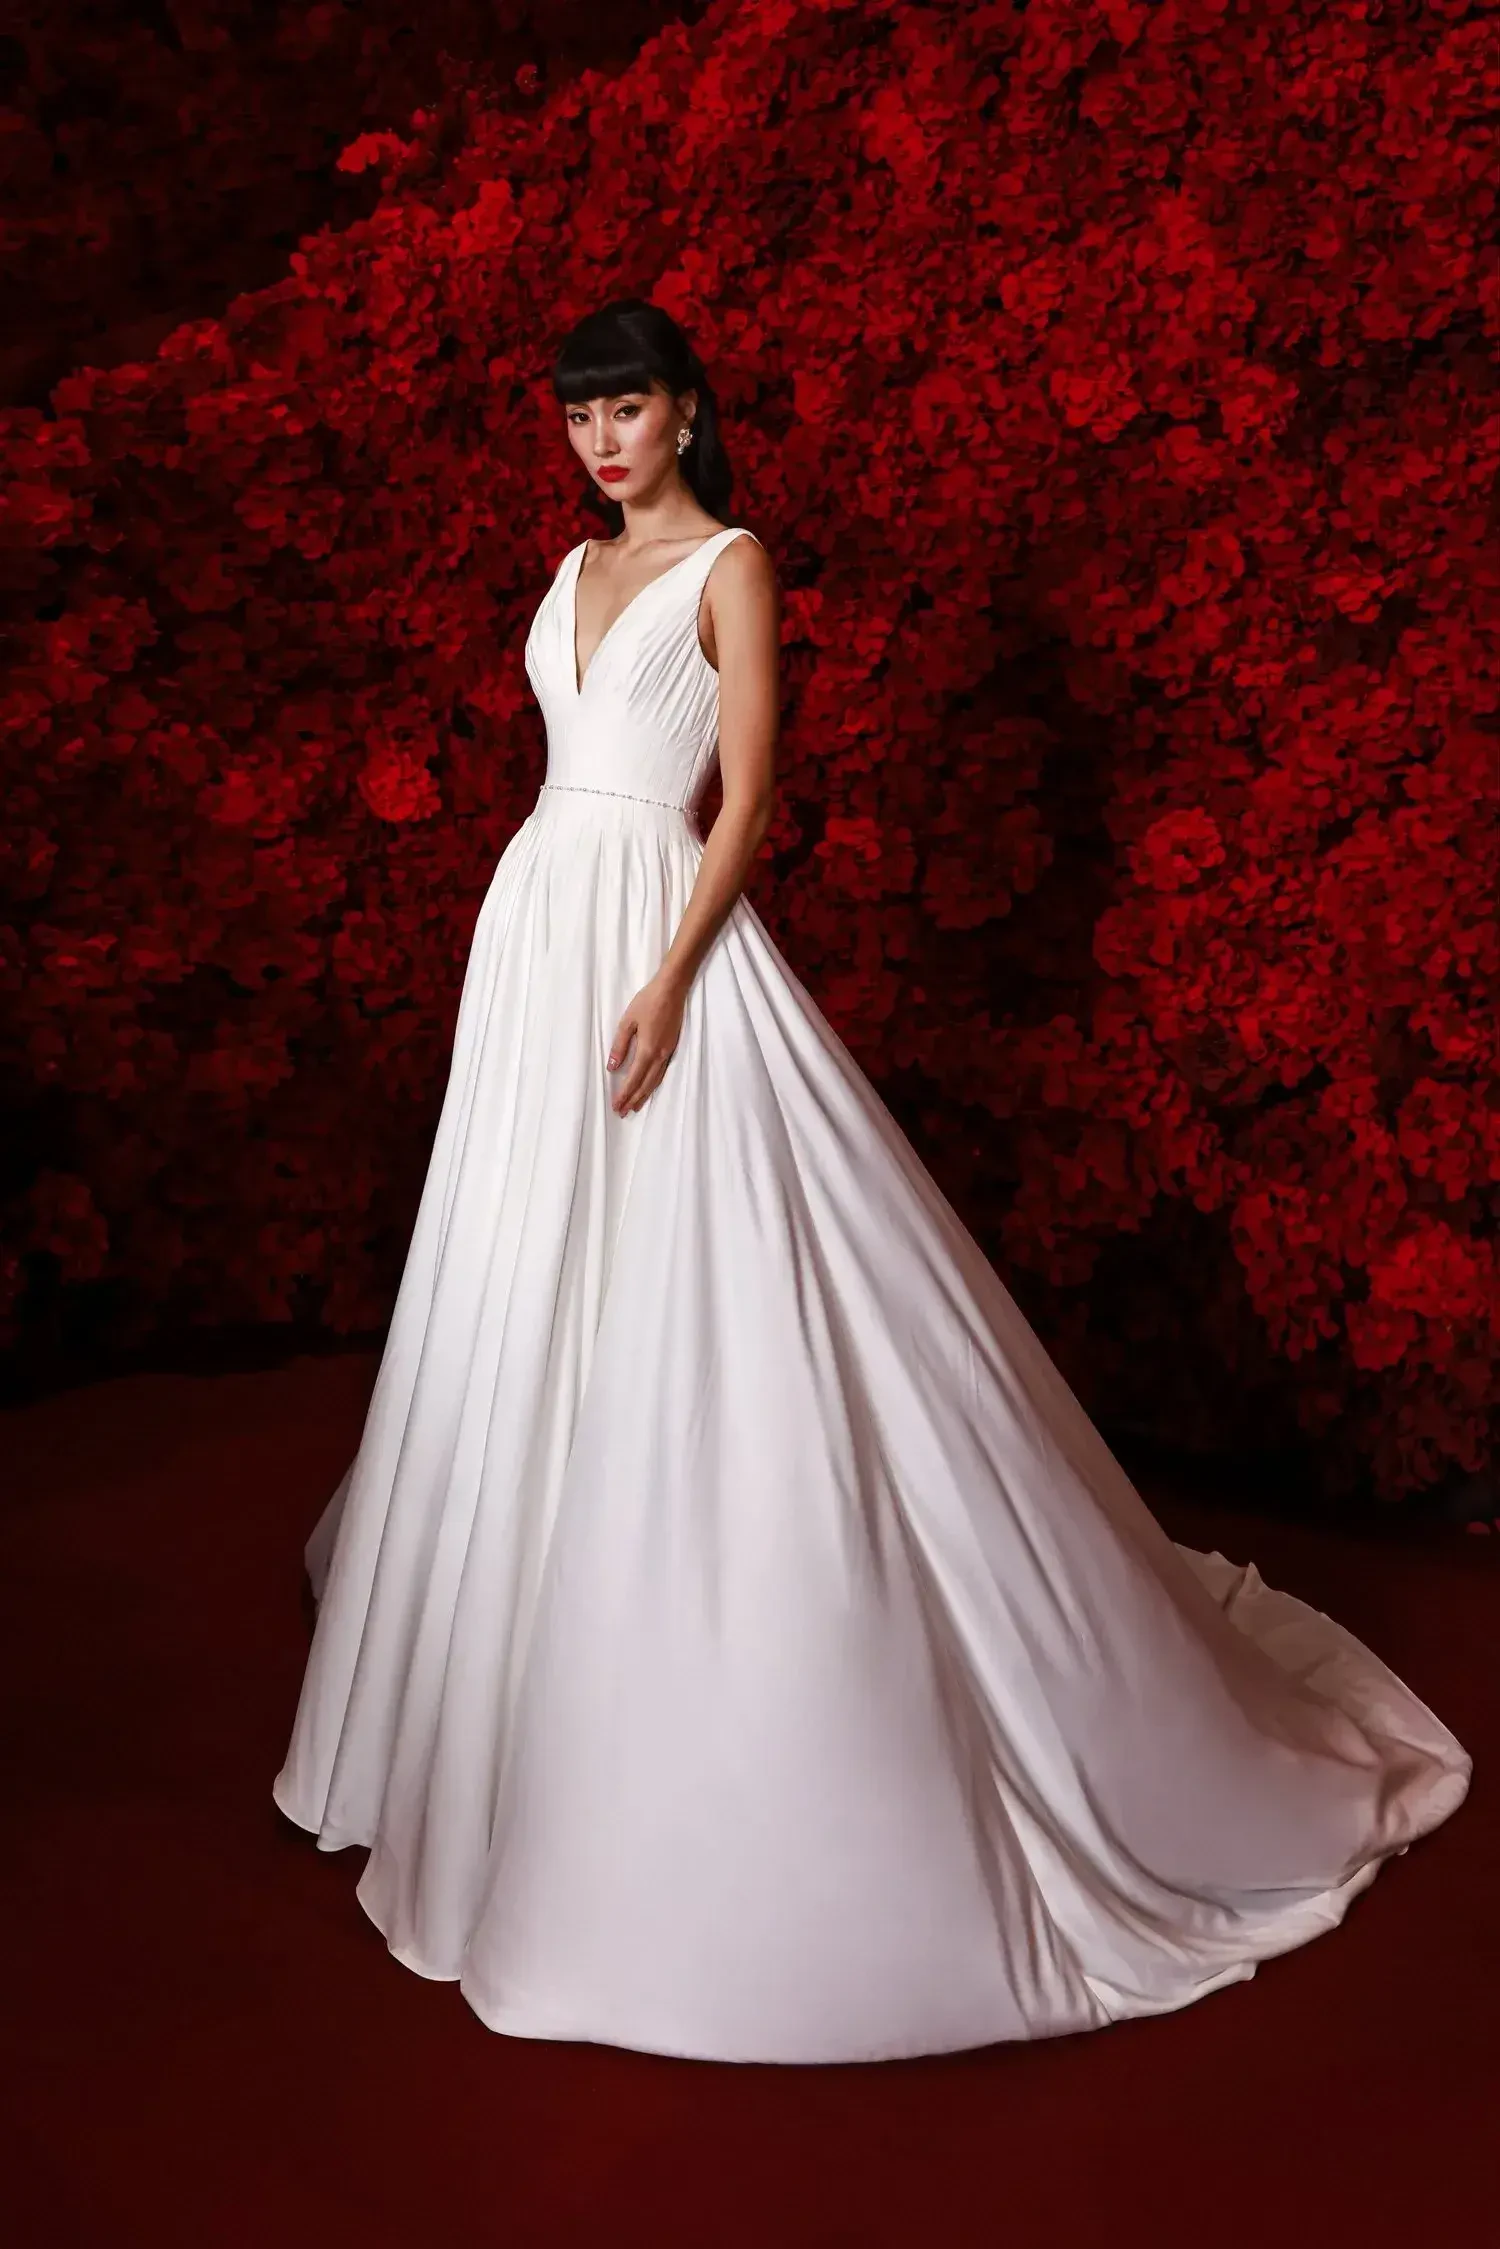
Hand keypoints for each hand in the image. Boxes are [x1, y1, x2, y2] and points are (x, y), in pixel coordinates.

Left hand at [607, 974, 685, 1114]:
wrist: (672, 990)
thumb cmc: (647, 1002)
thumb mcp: (628, 1021)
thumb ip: (620, 1045)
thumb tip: (613, 1067)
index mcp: (647, 1050)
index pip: (634, 1078)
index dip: (624, 1094)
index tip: (616, 1106)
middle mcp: (659, 1055)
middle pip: (646, 1084)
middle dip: (633, 1099)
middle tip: (623, 1112)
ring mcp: (668, 1052)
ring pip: (655, 1081)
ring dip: (644, 1095)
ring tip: (635, 1106)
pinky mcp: (672, 1048)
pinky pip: (662, 1073)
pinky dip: (654, 1084)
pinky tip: (649, 1088)